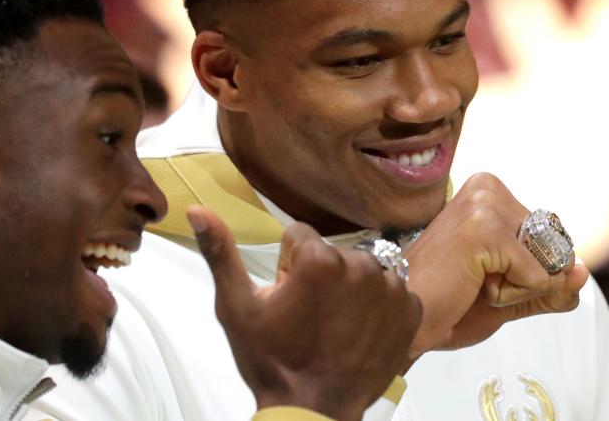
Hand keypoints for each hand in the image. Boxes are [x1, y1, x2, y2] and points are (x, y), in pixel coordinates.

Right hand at [187, 206, 421, 420]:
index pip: (299, 237)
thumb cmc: (271, 361)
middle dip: (321, 276)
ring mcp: (391, 291)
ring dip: (351, 290)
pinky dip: (378, 308)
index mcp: (319, 260)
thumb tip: (198, 208)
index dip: (288, 266)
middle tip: (309, 316)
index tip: (287, 297)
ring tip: (335, 326)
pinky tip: (360, 332)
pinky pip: (392, 293)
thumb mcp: (236, 307)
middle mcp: (361, 266)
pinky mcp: (410, 313)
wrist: (312, 412)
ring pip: (363, 270)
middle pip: (333, 253)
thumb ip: (220, 252)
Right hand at [404, 173, 588, 357]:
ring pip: (547, 261)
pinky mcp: (484, 228)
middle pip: (554, 246)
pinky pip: (536, 275)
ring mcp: (484, 205)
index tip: (482, 273)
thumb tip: (582, 273)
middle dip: (527, 279)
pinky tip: (471, 285)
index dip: (530, 270)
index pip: (552, 237)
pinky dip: (511, 294)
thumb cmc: (447, 303)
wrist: (406, 317)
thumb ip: (550, 285)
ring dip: (518, 288)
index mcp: (489, 190)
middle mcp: (487, 187)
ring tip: (472, 282)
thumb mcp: (510, 294)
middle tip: (476, 281)